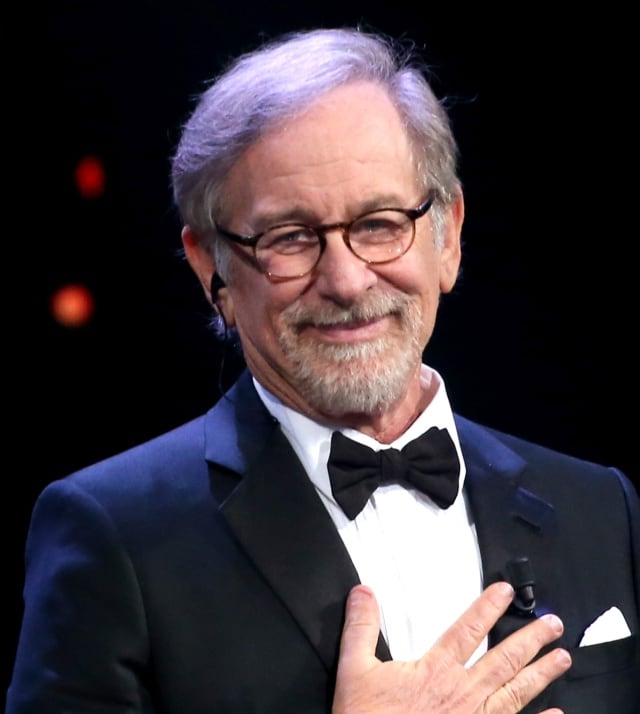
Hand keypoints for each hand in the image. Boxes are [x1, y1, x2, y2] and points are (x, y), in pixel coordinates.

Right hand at [333, 581, 571, 713]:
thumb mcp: (355, 670)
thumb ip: (361, 628)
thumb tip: (363, 591)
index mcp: (436, 671)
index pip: (468, 630)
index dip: (488, 608)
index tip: (505, 592)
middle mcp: (463, 693)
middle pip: (504, 659)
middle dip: (531, 639)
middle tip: (553, 623)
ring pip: (516, 692)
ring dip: (541, 673)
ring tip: (562, 658)